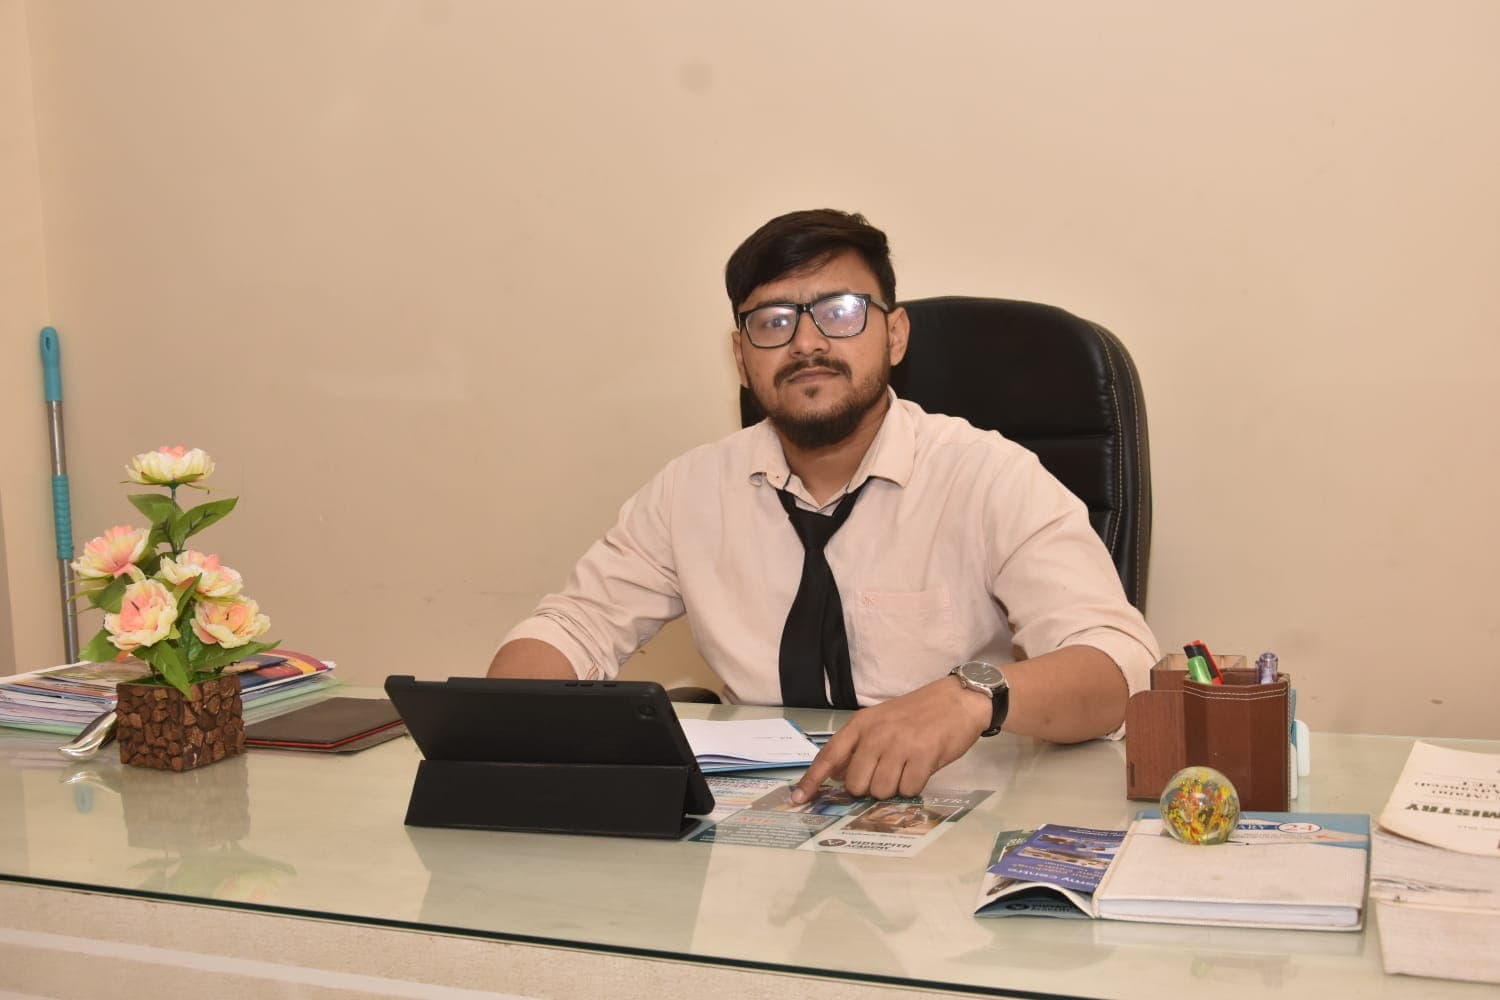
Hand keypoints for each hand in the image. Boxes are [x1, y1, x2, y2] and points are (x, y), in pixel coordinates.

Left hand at [790, 675, 990, 801]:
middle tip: (887, 773)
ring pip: (881, 791)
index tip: (798, 799)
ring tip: (906, 768)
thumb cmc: (917, 713)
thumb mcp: (881, 722)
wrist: (957, 700)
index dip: (812, 780)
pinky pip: (908, 790)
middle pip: (856, 784)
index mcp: (861, 725)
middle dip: (870, 788)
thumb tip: (837, 776)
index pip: (829, 756)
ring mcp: (899, 744)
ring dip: (894, 789)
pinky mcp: (924, 755)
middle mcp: (876, 735)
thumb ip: (858, 747)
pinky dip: (914, 786)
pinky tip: (922, 768)